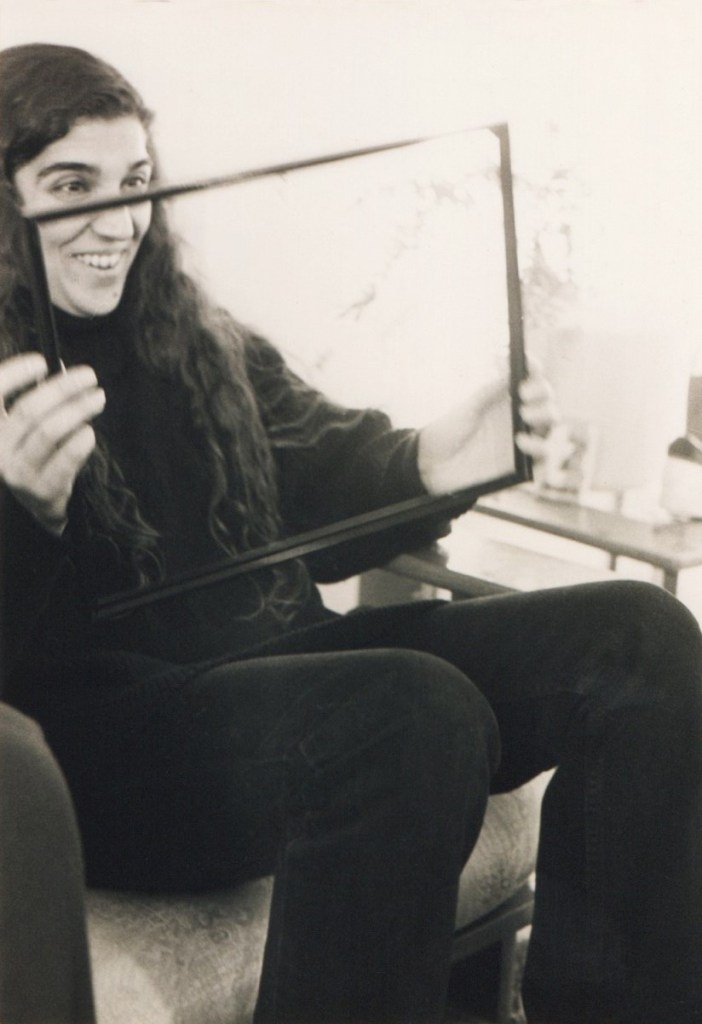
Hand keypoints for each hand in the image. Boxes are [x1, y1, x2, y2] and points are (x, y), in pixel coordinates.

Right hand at [0, 353, 104, 535]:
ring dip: (78, 410)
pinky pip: (65, 459)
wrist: (38, 506)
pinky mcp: (41, 490)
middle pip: (29, 410)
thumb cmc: (35, 455)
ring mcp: (16, 472)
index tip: (41, 362)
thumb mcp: (25, 428)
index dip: (14, 373)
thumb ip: (36, 400)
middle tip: (89, 377)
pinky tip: (90, 431)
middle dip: (63, 388)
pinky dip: (80, 441)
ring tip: (98, 399)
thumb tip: (61, 369)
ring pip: (49, 432)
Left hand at [417, 367, 558, 495]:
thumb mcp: (468, 408)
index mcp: (507, 398)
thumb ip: (490, 390)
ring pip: (551, 423)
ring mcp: (524, 438)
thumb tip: (512, 368)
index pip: (530, 378)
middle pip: (546, 399)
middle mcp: (520, 416)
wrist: (437, 463)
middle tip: (523, 393)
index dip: (533, 367)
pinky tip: (520, 441)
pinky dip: (539, 446)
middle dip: (541, 391)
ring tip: (524, 414)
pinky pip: (544, 455)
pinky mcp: (523, 463)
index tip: (529, 362)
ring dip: (545, 414)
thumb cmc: (450, 431)